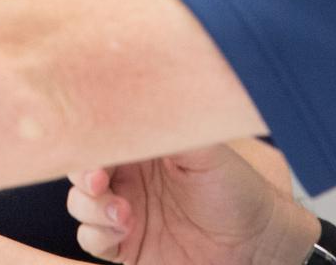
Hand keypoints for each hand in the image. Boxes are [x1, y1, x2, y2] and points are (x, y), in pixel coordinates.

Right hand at [67, 145, 315, 264]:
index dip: (89, 140)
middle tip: (99, 181)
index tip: (93, 146)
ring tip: (123, 213)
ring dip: (91, 206)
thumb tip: (141, 92)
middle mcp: (129, 175)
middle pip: (82, 168)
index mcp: (142, 147)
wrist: (255, 242)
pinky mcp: (125, 244)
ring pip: (81, 203)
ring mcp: (124, 209)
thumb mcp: (205, 149)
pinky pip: (91, 237)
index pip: (101, 135)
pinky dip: (96, 233)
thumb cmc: (237, 190)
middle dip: (83, 174)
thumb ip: (168, 125)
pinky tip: (120, 230)